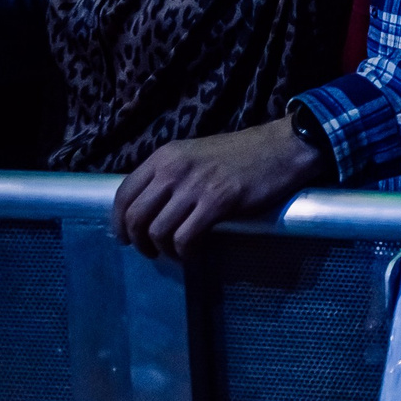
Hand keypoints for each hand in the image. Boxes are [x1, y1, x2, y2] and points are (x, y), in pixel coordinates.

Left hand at [111, 119, 327, 259]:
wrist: (282, 147)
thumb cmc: (240, 153)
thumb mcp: (195, 155)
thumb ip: (170, 175)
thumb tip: (147, 208)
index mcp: (165, 156)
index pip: (123, 193)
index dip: (118, 222)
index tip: (125, 238)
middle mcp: (174, 169)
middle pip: (135, 216)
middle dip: (138, 241)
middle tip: (149, 251)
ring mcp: (195, 185)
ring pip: (158, 231)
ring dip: (162, 250)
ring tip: (175, 254)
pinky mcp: (217, 202)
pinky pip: (185, 238)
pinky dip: (184, 253)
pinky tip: (193, 253)